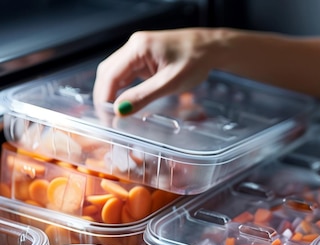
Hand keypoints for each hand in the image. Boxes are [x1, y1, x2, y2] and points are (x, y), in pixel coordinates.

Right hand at [93, 28, 217, 114]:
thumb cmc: (196, 61)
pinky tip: (126, 102)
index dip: (104, 98)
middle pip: (108, 73)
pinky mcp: (144, 58)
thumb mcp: (170, 83)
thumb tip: (121, 109)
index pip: (110, 75)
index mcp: (138, 47)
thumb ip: (144, 96)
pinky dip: (124, 89)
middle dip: (105, 96)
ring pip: (116, 74)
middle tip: (109, 119)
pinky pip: (127, 74)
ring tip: (115, 114)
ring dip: (113, 93)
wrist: (210, 49)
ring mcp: (138, 52)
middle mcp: (134, 46)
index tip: (106, 117)